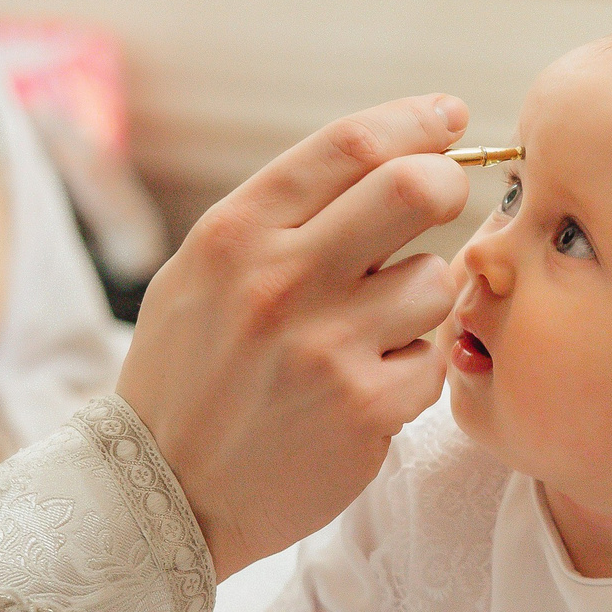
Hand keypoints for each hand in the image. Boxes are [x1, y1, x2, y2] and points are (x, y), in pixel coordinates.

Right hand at [116, 95, 468, 576]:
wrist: (162, 494)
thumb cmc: (191, 373)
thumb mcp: (203, 271)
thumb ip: (283, 214)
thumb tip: (398, 151)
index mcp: (235, 234)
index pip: (351, 145)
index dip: (416, 122)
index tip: (448, 117)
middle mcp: (279, 282)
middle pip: (415, 189)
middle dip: (449, 183)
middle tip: (445, 199)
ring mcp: (325, 348)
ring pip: (435, 279)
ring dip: (421, 296)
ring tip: (374, 327)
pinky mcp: (365, 410)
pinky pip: (433, 359)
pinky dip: (413, 368)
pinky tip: (366, 386)